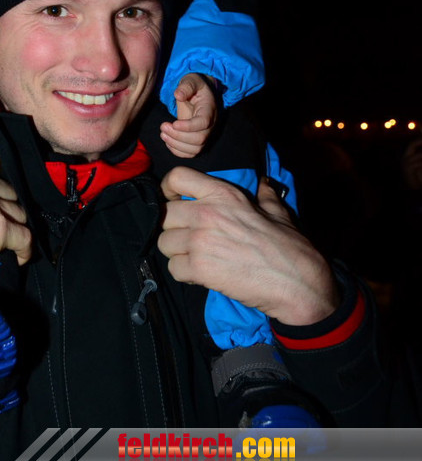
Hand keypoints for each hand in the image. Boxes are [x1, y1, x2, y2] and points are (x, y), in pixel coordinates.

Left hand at [159, 73, 217, 157]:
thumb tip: (178, 94)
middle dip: (178, 136)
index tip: (173, 123)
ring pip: (195, 149)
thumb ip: (185, 86)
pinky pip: (191, 153)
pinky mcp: (198, 141)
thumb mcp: (191, 80)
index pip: (203, 123)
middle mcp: (210, 125)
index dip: (189, 126)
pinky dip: (177, 151)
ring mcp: (205, 135)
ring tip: (163, 134)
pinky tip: (167, 141)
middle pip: (199, 139)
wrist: (199, 94)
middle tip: (163, 126)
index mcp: (209, 110)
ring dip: (176, 145)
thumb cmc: (195, 87)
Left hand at [159, 167, 338, 325]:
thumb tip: (264, 183)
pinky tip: (201, 274)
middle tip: (189, 238)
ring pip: (164, 243)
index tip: (174, 200)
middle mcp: (206, 213)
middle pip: (165, 215)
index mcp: (223, 194)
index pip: (177, 178)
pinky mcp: (199, 269)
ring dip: (177, 252)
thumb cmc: (289, 246)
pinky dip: (184, 273)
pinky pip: (173, 268)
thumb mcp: (277, 211)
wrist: (297, 282)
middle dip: (174, 228)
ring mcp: (200, 241)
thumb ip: (264, 194)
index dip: (169, 189)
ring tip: (195, 258)